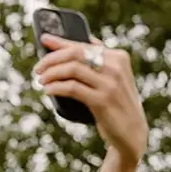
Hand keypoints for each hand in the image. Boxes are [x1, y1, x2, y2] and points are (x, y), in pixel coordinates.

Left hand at [35, 35, 146, 165]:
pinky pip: (73, 88)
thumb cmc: (117, 104)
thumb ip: (103, 60)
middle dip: (52, 59)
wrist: (132, 131)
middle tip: (38, 69)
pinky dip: (57, 87)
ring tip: (41, 80)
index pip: (84, 45)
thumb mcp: (115, 78)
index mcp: (118, 57)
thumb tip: (87, 41)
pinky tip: (48, 90)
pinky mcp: (102, 100)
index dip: (61, 42)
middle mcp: (115, 67)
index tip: (44, 40)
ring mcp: (110, 84)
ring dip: (52, 74)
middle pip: (76, 54)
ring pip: (73, 69)